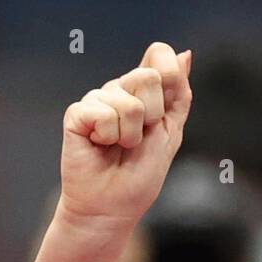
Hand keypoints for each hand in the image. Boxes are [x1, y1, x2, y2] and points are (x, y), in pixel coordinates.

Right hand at [56, 42, 192, 228]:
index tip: (163, 112)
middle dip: (153, 116)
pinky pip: (103, 113)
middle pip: (148, 77)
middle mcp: (119, 89)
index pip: (160, 57)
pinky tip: (99, 145)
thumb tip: (185, 54)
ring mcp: (97, 99)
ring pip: (129, 102)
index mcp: (144, 92)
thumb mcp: (171, 133)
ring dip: (131, 135)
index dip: (169, 78)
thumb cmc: (141, 175)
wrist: (113, 207)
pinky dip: (108, 137)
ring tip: (119, 147)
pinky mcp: (77, 113)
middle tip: (138, 140)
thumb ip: (178, 95)